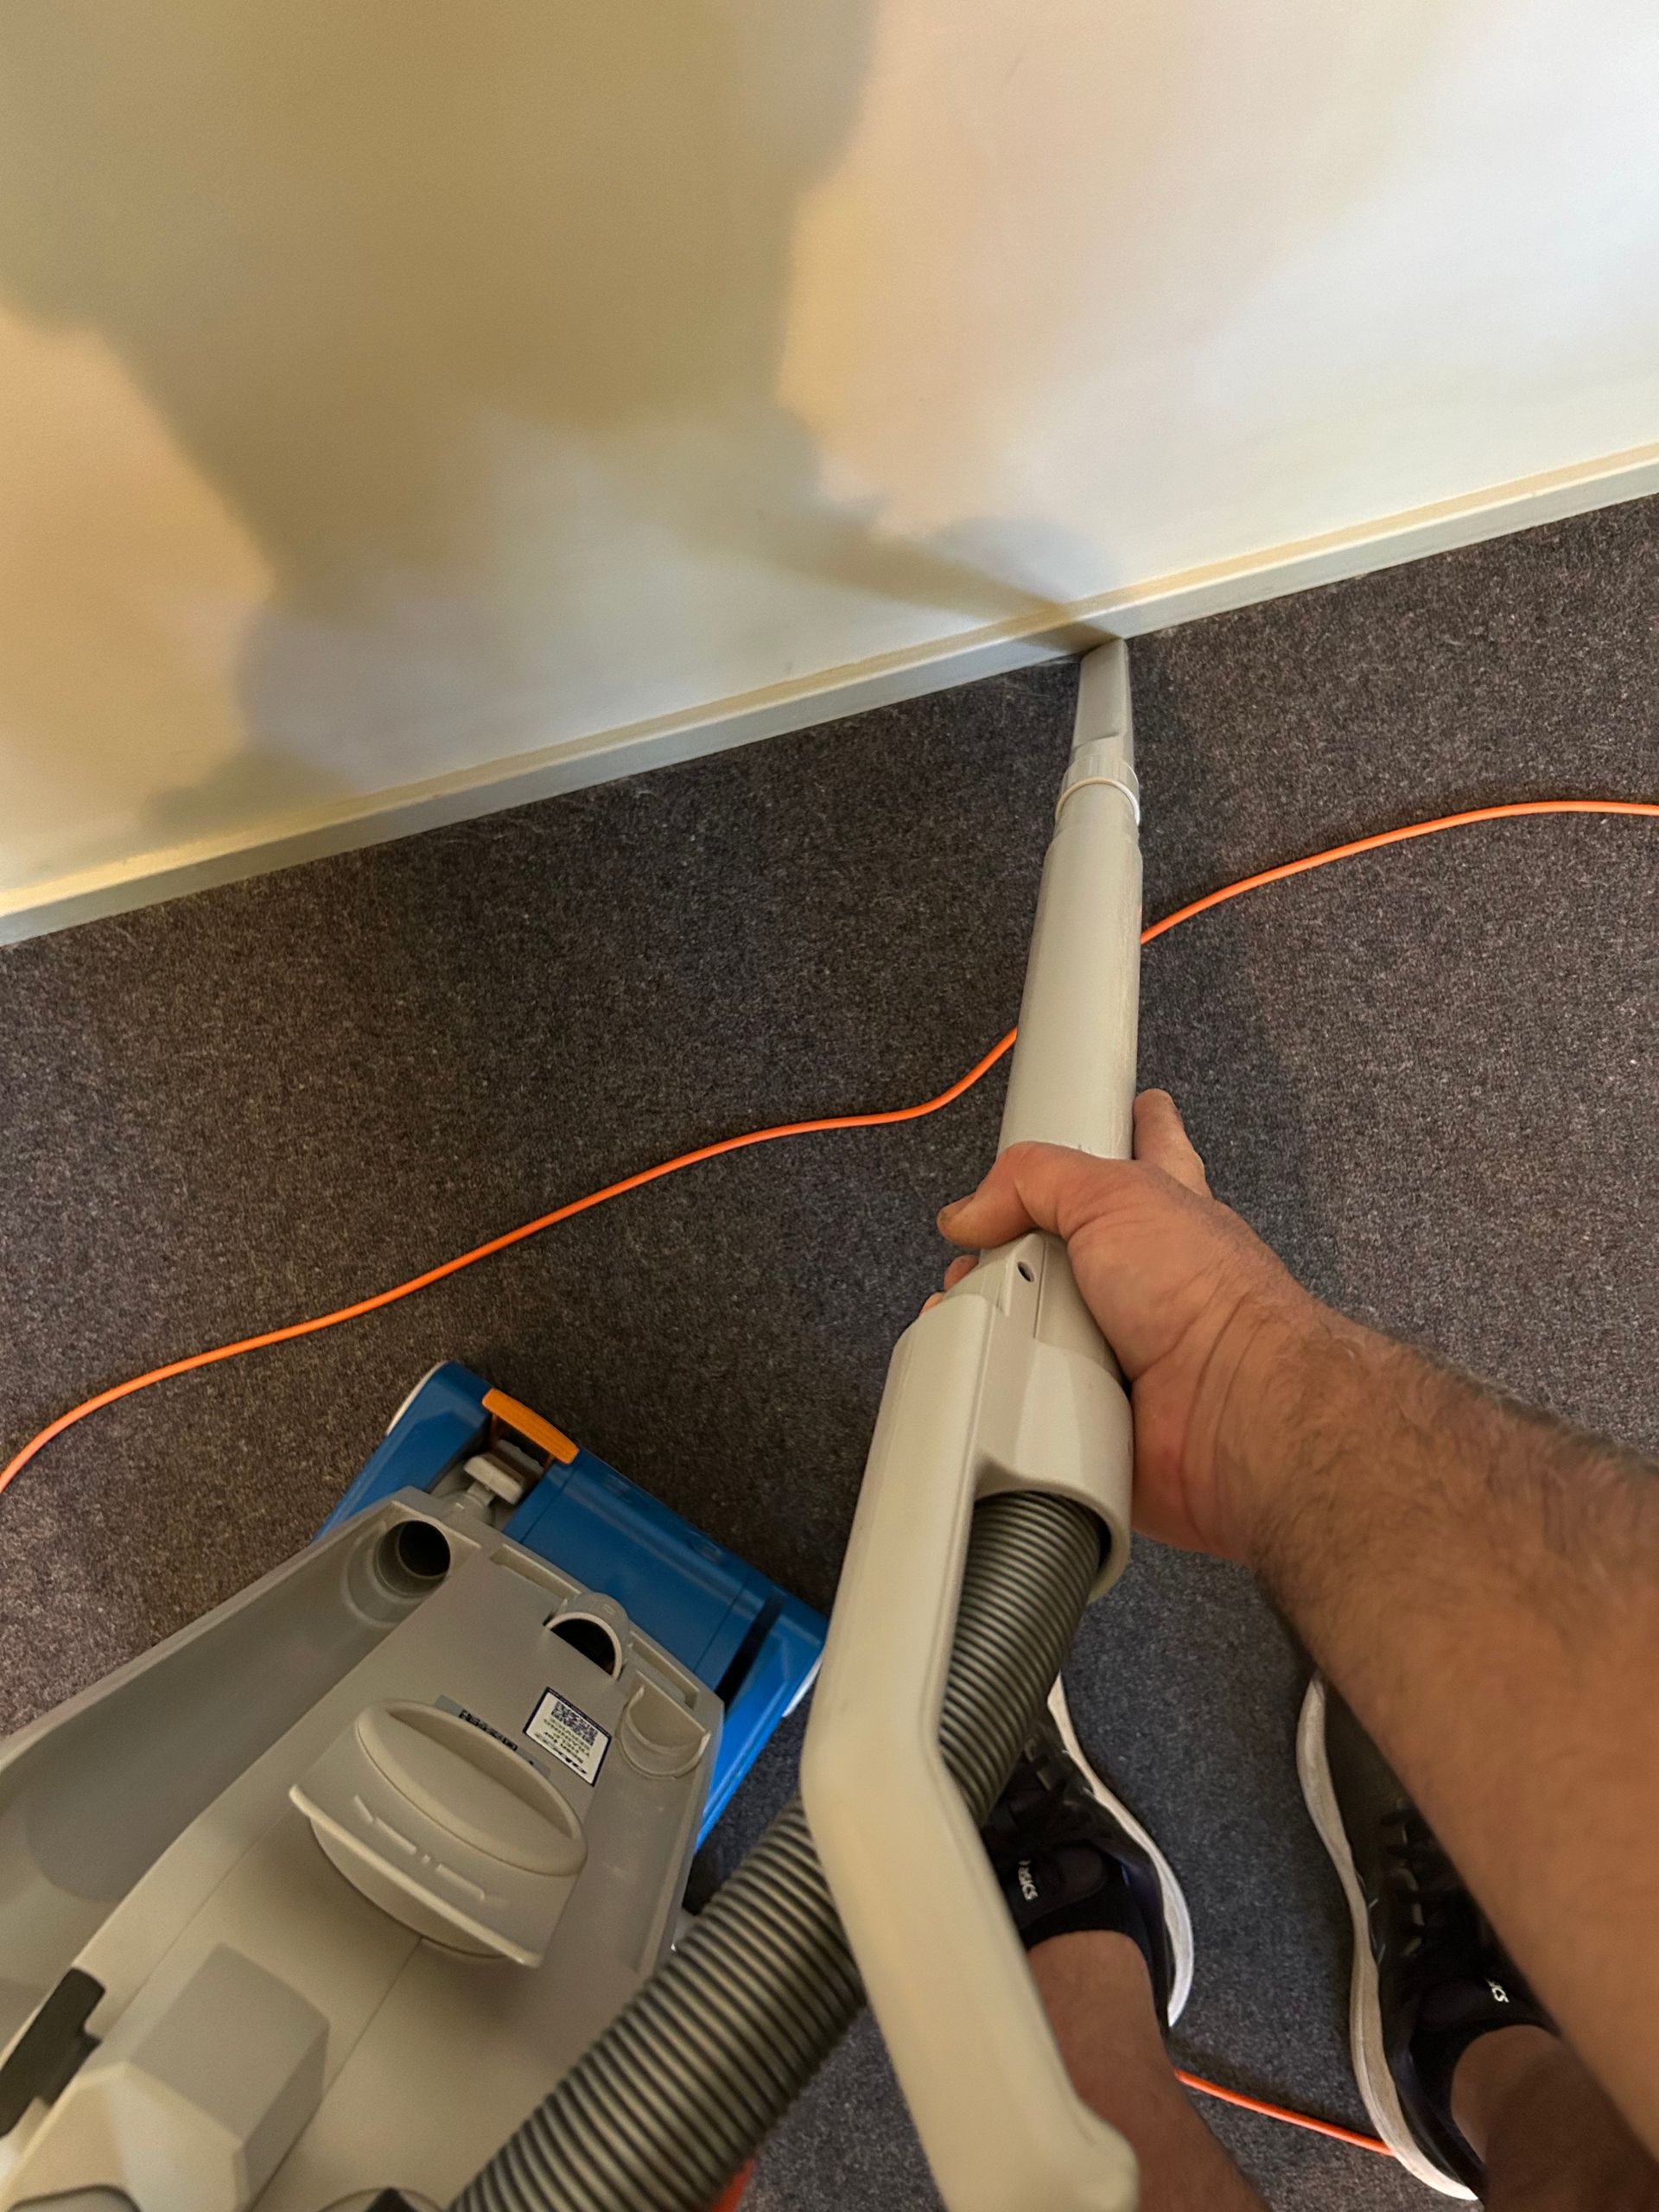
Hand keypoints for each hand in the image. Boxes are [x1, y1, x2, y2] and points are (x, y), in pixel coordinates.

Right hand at [935, 1091, 1319, 1558]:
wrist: (1228, 1404)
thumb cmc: (1202, 1292)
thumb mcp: (1112, 1194)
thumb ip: (1033, 1180)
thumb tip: (967, 1213)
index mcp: (1163, 1207)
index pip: (1153, 1146)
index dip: (1141, 1124)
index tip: (1129, 1109)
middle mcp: (1147, 1274)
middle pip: (1070, 1245)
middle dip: (1017, 1249)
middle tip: (982, 1253)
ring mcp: (1124, 1342)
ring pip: (1040, 1323)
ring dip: (1003, 1323)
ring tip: (981, 1319)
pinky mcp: (1101, 1404)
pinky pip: (1033, 1393)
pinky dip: (1006, 1388)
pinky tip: (988, 1383)